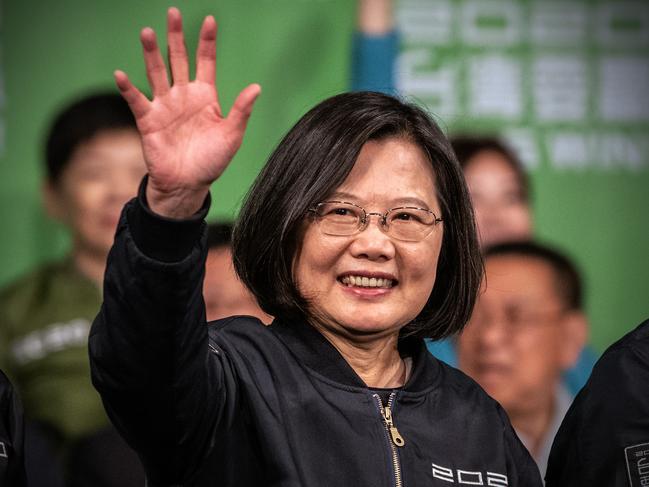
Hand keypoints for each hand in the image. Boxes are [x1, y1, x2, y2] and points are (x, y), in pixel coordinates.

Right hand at [115, 7, 260, 217]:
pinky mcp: (148, 120)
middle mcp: (183, 96)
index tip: (210, 20)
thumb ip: (241, 111)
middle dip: (176, 37)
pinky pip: (136, 101)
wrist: (188, 185)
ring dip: (152, 54)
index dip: (207, 42)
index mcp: (205, 97)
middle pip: (179, 59)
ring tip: (148, 32)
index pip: (206, 62)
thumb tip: (256, 87)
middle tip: (173, 12)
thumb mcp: (231, 136)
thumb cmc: (211, 161)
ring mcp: (165, 106)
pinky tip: (121, 74)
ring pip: (157, 73)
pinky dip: (128, 88)